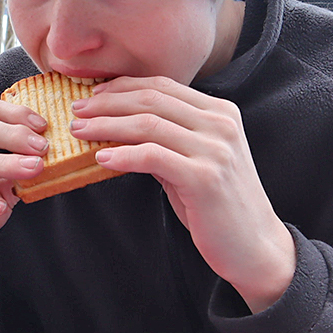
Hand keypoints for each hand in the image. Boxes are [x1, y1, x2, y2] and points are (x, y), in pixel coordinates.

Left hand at [71, 76, 295, 312]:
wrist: (255, 246)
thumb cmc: (218, 205)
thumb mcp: (195, 160)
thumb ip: (167, 138)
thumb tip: (118, 125)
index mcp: (221, 112)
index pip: (162, 86)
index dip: (123, 86)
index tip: (92, 94)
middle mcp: (220, 124)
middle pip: (151, 100)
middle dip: (107, 103)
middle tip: (77, 111)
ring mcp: (215, 149)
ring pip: (148, 124)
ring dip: (107, 125)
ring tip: (80, 132)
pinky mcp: (205, 177)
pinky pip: (153, 156)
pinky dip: (123, 155)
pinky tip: (101, 158)